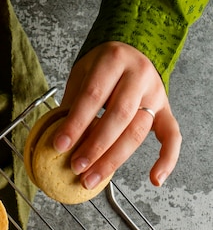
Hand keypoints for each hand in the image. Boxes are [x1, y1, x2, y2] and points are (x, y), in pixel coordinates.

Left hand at [52, 42, 181, 187]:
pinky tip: (155, 180)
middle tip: (76, 168)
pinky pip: (172, 135)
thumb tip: (56, 143)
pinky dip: (168, 159)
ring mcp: (155, 92)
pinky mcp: (165, 109)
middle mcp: (138, 74)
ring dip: (114, 160)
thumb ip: (72, 105)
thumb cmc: (101, 69)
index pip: (93, 96)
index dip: (76, 124)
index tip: (59, 146)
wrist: (132, 50)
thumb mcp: (81, 75)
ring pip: (138, 131)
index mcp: (113, 60)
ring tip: (92, 179)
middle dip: (95, 147)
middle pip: (118, 116)